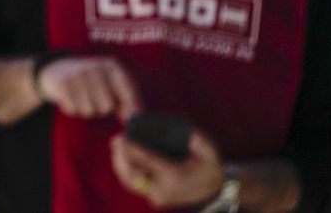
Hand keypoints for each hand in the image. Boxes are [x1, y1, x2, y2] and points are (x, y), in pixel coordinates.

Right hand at [36, 56, 141, 119]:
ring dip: (85, 109)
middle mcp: (96, 67)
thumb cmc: (91, 83)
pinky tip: (69, 97)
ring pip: (89, 110)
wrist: (56, 69)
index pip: (128, 92)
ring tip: (81, 97)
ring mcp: (78, 74)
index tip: (128, 121)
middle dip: (101, 108)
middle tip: (94, 99)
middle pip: (106, 106)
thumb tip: (132, 119)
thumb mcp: (110, 85)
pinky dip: (72, 109)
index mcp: (112, 66)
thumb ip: (125, 100)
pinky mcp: (62, 83)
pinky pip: (73, 110)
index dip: (131, 110)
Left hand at [110, 129, 225, 208]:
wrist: (214, 193)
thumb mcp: (211, 153)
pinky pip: (133, 185)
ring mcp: (157, 196)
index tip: (122, 137)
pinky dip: (124, 171)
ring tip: (116, 146)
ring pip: (130, 181)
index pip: (148, 161)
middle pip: (133, 173)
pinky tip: (121, 157)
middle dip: (121, 156)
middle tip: (116, 139)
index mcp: (174, 176)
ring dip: (120, 163)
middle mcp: (163, 189)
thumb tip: (189, 133)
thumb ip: (201, 142)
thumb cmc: (210, 168)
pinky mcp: (154, 197)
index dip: (132, 149)